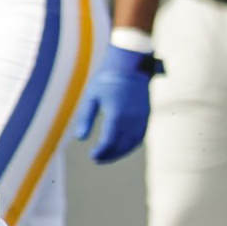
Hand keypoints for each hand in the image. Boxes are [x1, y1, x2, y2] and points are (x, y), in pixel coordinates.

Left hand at [73, 44, 161, 163]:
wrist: (130, 66)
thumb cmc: (107, 79)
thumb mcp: (92, 97)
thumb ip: (86, 118)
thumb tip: (80, 138)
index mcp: (116, 114)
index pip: (109, 141)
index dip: (101, 152)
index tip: (92, 156)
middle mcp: (131, 119)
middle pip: (121, 145)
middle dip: (109, 155)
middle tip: (97, 159)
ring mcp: (140, 118)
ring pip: (132, 143)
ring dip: (120, 152)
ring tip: (108, 157)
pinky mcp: (146, 115)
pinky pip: (140, 136)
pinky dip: (131, 145)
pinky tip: (122, 148)